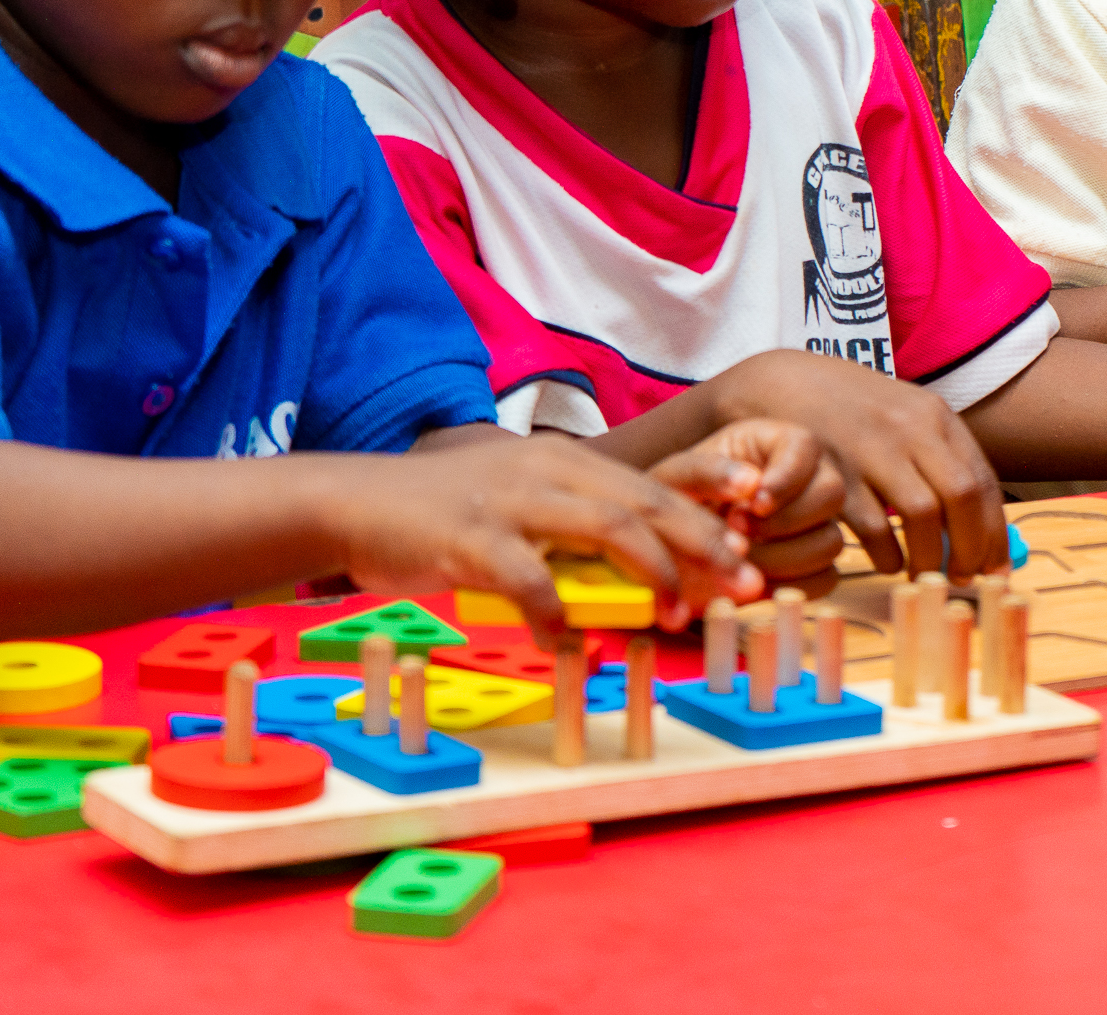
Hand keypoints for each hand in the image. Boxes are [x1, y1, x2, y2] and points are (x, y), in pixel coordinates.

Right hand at [332, 433, 760, 638]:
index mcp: (567, 462)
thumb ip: (576, 526)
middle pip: (647, 505)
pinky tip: (570, 644)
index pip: (656, 488)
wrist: (359, 502)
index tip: (747, 556)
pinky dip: (558, 613)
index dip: (708, 522)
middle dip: (704, 549)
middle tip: (742, 591)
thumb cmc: (447, 511)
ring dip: (650, 577)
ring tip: (672, 618)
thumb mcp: (523, 502)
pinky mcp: (470, 537)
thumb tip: (639, 573)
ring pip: (607, 529)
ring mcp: (512, 501)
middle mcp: (550, 470)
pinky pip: (528, 577)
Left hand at [650, 418, 849, 594]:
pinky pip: (826, 578)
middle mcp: (805, 480)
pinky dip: (791, 583)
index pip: (806, 448)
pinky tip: (753, 578)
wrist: (668, 551)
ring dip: (784, 555)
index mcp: (776, 444)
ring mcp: (814, 524)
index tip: (754, 503)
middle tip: (738, 529)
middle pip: (832, 492)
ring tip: (740, 555)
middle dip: (785, 520)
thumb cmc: (672, 503)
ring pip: (832, 540)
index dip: (787, 478)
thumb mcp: (675, 478)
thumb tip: (752, 481)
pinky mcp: (814, 565)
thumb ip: (707, 471)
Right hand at [698, 350, 1005, 577]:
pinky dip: (888, 555)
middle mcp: (909, 427)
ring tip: (925, 575)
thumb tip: (980, 528)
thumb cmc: (851, 410)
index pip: (982, 480)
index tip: (996, 567)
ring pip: (922, 515)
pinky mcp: (834, 471)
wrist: (782, 383)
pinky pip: (874, 526)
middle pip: (961, 496)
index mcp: (935, 416)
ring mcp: (871, 447)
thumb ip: (940, 458)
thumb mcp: (903, 415)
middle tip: (965, 578)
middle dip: (970, 548)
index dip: (994, 532)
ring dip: (929, 557)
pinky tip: (888, 562)